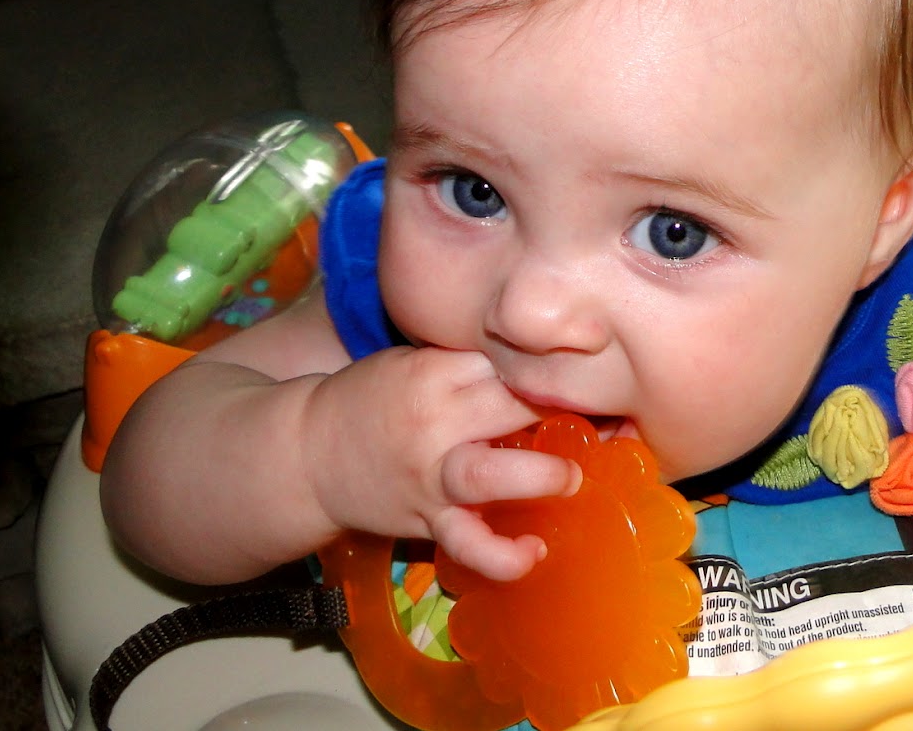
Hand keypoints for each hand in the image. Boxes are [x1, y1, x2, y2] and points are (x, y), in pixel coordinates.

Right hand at [300, 345, 580, 580]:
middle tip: (607, 416)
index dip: (556, 366)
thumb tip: (551, 356)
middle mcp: (435, 422)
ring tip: (573, 478)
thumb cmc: (372, 399)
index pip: (508, 360)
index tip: (597, 370)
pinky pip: (467, 544)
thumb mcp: (416, 360)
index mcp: (434, 371)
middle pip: (510, 406)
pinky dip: (502, 556)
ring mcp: (430, 475)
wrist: (305, 454)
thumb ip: (473, 362)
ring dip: (537, 476)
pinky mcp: (426, 520)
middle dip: (564, 410)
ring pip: (487, 476)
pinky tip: (536, 551)